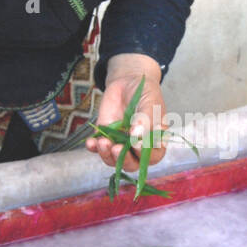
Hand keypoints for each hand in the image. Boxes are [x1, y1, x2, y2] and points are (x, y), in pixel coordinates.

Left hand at [86, 53, 166, 173]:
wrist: (129, 82)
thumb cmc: (146, 94)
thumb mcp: (151, 103)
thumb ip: (146, 119)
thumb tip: (137, 134)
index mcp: (154, 142)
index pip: (152, 157)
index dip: (144, 154)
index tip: (136, 143)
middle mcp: (137, 148)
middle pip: (131, 164)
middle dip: (123, 159)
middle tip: (116, 148)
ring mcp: (120, 144)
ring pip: (113, 160)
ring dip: (106, 154)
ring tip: (102, 142)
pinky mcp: (105, 137)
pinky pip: (98, 148)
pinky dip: (93, 147)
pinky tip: (91, 142)